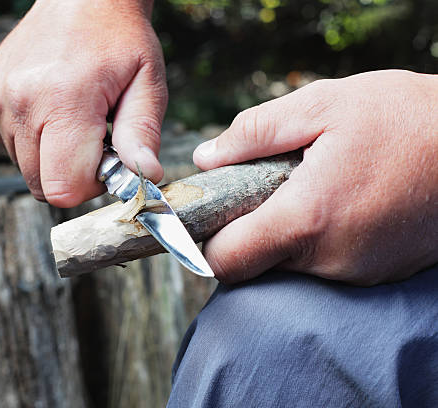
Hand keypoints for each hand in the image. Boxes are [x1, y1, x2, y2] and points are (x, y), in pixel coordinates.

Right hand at [0, 0, 165, 206]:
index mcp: (64, 99)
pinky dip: (34, 139)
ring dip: (52, 157)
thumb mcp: (147, 82)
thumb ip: (142, 134)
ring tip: (74, 120)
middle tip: (95, 141)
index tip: (107, 163)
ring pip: (24, 167)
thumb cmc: (119, 38)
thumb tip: (145, 176)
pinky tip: (53, 110)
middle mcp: (20, 101)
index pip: (63, 187)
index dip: (90, 187)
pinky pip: (10, 144)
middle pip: (40, 185)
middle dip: (72, 175)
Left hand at [194, 70, 437, 285]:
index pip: (227, 260)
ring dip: (283, 231)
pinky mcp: (377, 272)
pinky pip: (324, 264)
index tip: (207, 215)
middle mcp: (330, 259)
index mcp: (307, 219)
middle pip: (255, 263)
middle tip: (261, 187)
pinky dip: (316, 238)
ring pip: (289, 264)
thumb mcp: (324, 104)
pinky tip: (338, 200)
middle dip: (245, 230)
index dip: (206, 240)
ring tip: (309, 186)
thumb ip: (254, 132)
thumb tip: (206, 158)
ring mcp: (357, 271)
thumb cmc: (408, 119)